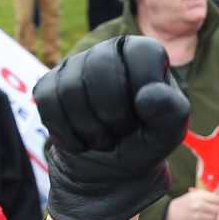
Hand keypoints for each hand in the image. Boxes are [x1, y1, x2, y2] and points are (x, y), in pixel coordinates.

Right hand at [34, 36, 191, 219]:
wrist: (109, 169)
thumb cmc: (144, 142)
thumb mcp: (167, 133)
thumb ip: (170, 111)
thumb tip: (148, 95)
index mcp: (143, 53)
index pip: (142, 52)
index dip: (144, 89)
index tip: (146, 115)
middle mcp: (108, 50)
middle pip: (99, 68)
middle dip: (112, 114)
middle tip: (121, 132)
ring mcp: (74, 65)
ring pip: (71, 88)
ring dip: (89, 129)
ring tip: (103, 140)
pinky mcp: (49, 85)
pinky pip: (49, 102)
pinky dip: (66, 132)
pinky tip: (80, 141)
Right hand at [164, 188, 218, 219]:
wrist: (167, 215)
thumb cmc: (182, 205)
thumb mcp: (192, 195)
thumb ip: (206, 196)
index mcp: (199, 195)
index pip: (218, 200)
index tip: (218, 207)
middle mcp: (199, 204)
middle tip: (217, 216)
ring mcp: (198, 216)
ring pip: (215, 219)